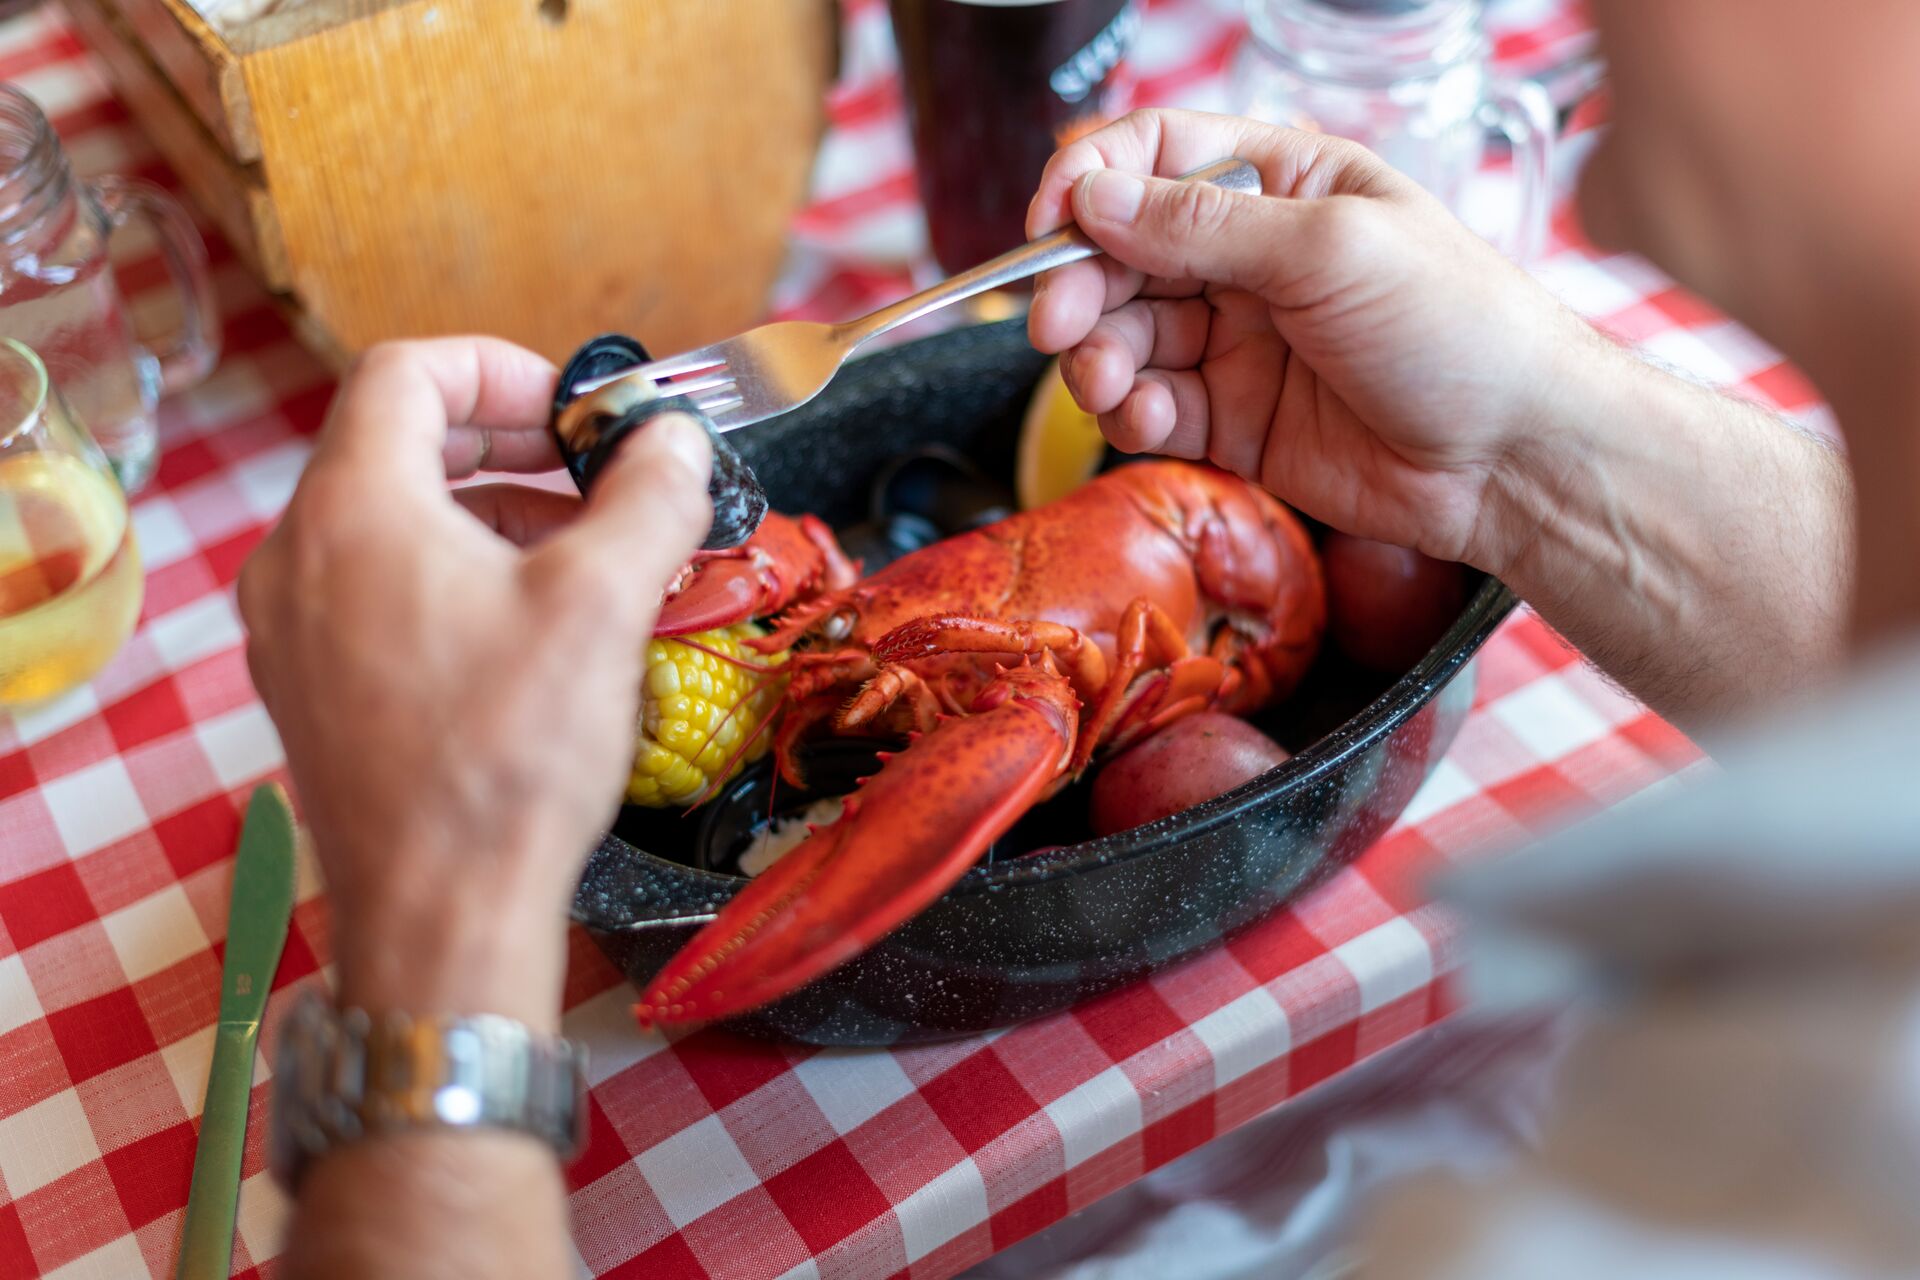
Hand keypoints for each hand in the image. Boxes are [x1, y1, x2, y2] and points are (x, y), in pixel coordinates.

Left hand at [239, 337, 711, 1028]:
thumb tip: (674, 440)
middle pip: (392, 444)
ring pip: (386, 522)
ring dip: (484, 513)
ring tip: (578, 557)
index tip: (574, 412)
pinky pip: (372, 591)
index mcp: (352, 510)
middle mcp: (296, 558)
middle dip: (504, 443)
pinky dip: (448, 576)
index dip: (501, 368)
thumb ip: (647, 498)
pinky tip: (527, 630)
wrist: (440, 914)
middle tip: (589, 474)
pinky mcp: (307, 690)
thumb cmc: (510, 756)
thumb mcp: (602, 604)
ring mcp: (289, 631)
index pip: (405, 372)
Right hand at [1026, 109, 1606, 568]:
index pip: (1154, 154)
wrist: (1516, 459)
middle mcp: (1249, 257)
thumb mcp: (1331, 249)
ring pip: (1123, 335)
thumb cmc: (1459, 328)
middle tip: (1060, 324)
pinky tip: (1150, 422)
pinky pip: (1150, 408)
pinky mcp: (1232, 421)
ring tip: (1111, 386)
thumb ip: (1203, 226)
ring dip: (1098, 358)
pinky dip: (1131, 415)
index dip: (1089, 180)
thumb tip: (1093, 197)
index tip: (1046, 222)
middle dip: (1080, 285)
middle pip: (1119, 251)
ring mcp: (1237, 341)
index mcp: (1282, 183)